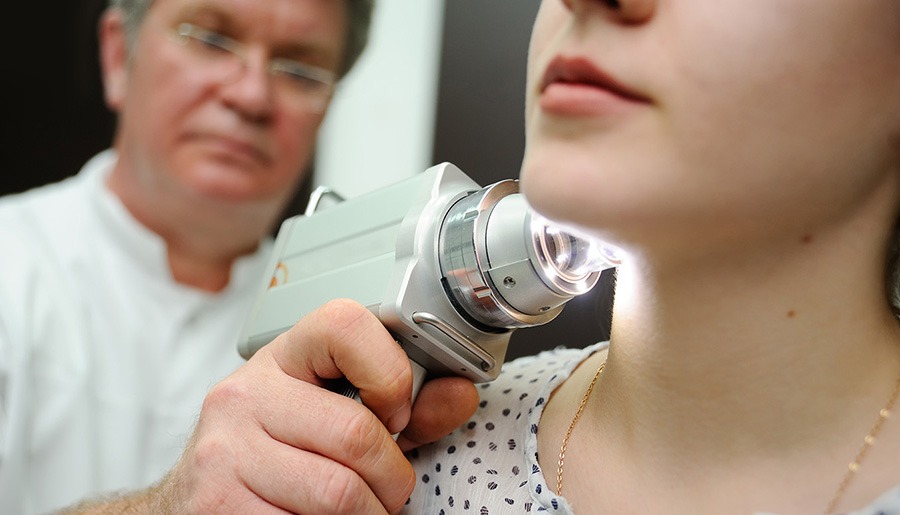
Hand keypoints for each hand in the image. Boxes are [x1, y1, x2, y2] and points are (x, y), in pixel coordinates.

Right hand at [150, 299, 478, 513]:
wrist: (194, 500)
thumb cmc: (275, 452)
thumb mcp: (333, 414)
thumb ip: (401, 406)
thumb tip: (459, 394)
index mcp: (282, 358)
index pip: (344, 325)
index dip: (390, 373)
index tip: (397, 412)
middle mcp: (245, 395)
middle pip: (357, 434)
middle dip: (393, 478)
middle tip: (390, 491)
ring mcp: (224, 450)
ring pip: (339, 493)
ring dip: (371, 514)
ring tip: (362, 511)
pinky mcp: (216, 504)